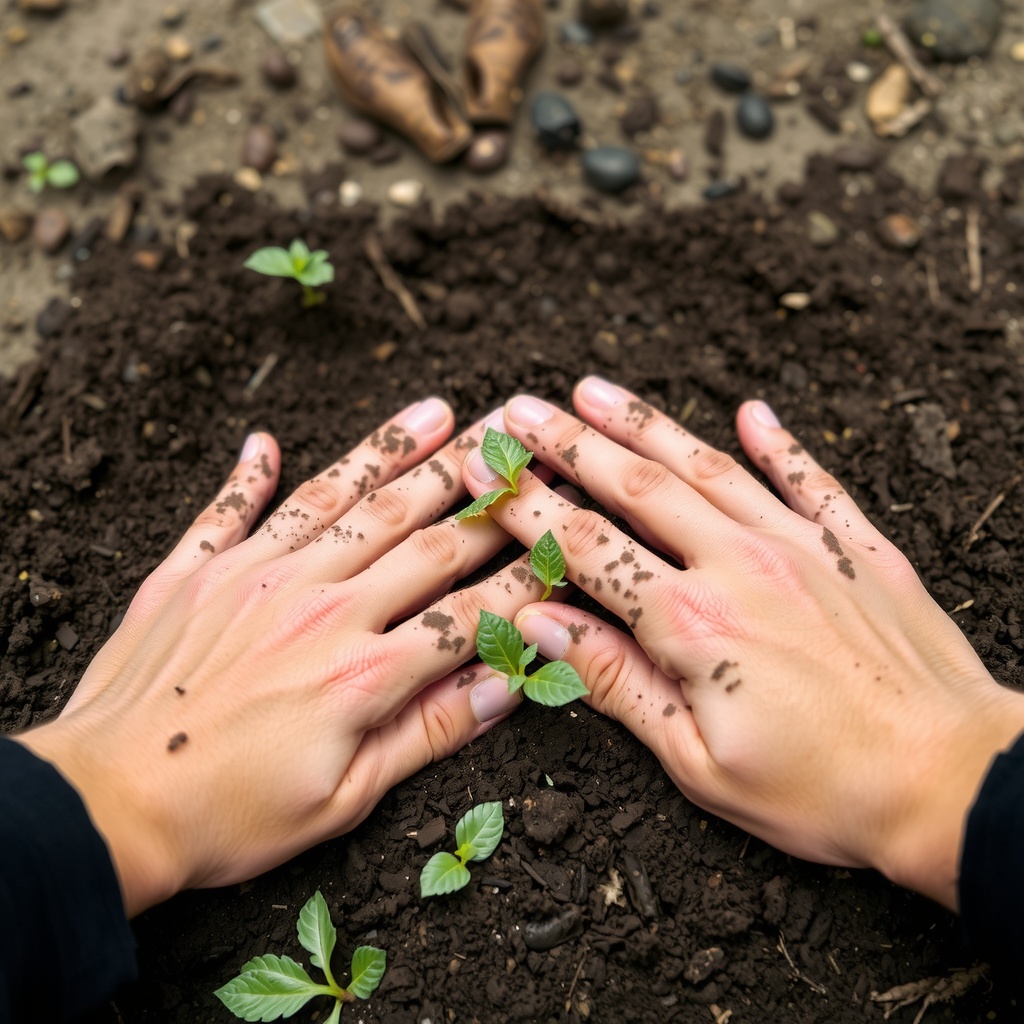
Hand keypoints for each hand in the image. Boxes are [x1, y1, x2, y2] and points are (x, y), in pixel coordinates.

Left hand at [16, 401, 540, 916]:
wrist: (106, 806)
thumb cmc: (227, 815)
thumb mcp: (346, 798)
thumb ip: (428, 732)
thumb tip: (505, 684)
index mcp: (362, 670)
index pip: (469, 609)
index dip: (524, 574)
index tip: (560, 537)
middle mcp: (319, 606)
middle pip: (422, 535)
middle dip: (484, 490)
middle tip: (522, 446)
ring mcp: (255, 578)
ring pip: (343, 498)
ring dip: (396, 451)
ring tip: (441, 411)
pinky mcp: (195, 571)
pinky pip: (229, 508)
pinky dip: (249, 474)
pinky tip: (266, 440)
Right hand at [459, 377, 1023, 909]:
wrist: (954, 781)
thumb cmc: (824, 789)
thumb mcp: (698, 761)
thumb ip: (617, 682)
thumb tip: (543, 623)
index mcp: (693, 623)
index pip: (587, 546)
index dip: (528, 505)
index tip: (488, 473)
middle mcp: (740, 565)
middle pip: (636, 486)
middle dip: (568, 442)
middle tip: (519, 408)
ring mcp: (802, 546)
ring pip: (708, 466)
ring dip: (644, 423)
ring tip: (594, 389)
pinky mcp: (856, 547)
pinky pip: (809, 479)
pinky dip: (778, 442)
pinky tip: (750, 410)